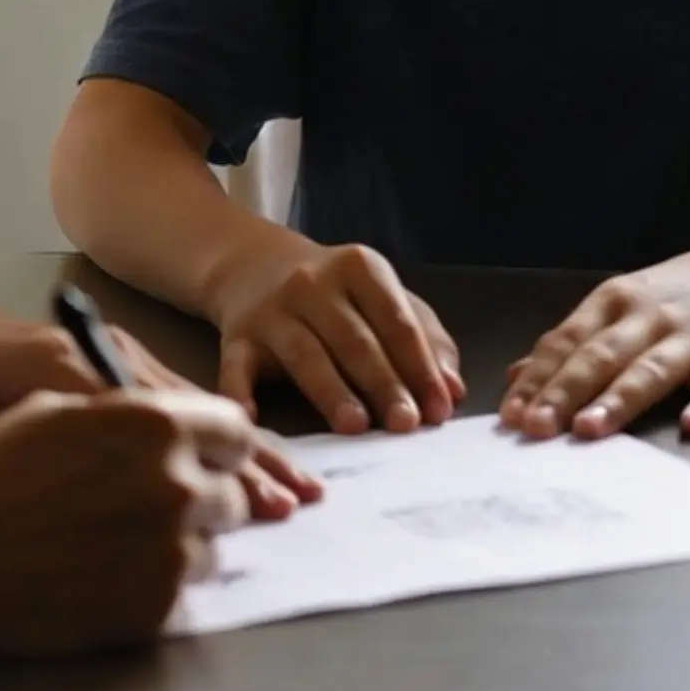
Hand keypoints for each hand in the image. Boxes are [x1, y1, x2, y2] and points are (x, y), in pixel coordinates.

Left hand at [0, 299, 320, 519]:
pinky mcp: (124, 364)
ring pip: (198, 405)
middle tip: (296, 500)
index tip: (250, 503)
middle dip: (249, 460)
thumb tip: (70, 500)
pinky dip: (223, 429)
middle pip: (193, 413)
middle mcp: (110, 359)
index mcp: (69, 369)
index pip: (155, 423)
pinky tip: (253, 453)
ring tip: (294, 481)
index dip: (207, 468)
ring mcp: (122, 358)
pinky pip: (184, 397)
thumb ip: (7, 455)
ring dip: (248, 446)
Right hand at [0, 389, 251, 655]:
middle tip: (154, 505)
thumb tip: (175, 433)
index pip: (236, 432)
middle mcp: (179, 485)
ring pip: (212, 547)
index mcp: (159, 425)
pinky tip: (106, 575)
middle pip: (231, 494)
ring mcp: (172, 552)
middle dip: (203, 497)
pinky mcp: (155, 608)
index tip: (209, 457)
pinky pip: (183, 592)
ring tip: (121, 544)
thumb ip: (132, 420)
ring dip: (182, 543)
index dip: (221, 445)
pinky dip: (156, 583)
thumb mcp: (60, 413)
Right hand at [211, 241, 464, 433]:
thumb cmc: (334, 293)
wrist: (254, 265)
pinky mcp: (236, 335)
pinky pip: (237, 365)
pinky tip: (250, 415)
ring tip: (354, 425)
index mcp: (359, 268)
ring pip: (305, 354)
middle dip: (383, 383)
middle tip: (405, 423)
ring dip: (331, 391)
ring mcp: (271, 310)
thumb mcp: (382, 297)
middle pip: (353, 340)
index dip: (419, 367)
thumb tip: (453, 391)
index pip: (396, 322)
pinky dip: (240, 390)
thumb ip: (423, 338)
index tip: (438, 410)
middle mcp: (312, 283)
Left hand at [499, 233, 689, 439]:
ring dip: (617, 400)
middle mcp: (647, 317)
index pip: (564, 343)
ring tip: (587, 429)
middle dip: (562, 392)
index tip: (509, 414)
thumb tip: (515, 377)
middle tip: (534, 428)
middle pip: (598, 357)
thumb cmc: (675, 297)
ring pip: (650, 369)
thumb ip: (570, 344)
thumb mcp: (617, 308)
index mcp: (611, 303)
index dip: (535, 379)